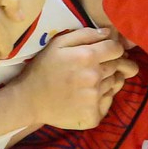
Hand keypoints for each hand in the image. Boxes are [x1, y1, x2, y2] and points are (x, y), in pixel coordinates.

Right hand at [19, 27, 136, 129]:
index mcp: (88, 56)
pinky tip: (87, 97)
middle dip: (112, 65)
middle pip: (118, 67)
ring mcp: (95, 99)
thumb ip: (85, 34)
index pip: (117, 49)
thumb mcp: (58, 44)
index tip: (106, 53)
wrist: (28, 101)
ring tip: (88, 83)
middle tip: (95, 69)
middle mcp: (94, 77)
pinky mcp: (94, 116)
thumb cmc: (43, 69)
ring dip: (107, 81)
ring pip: (115, 84)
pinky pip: (108, 102)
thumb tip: (109, 32)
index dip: (113, 49)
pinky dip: (102, 98)